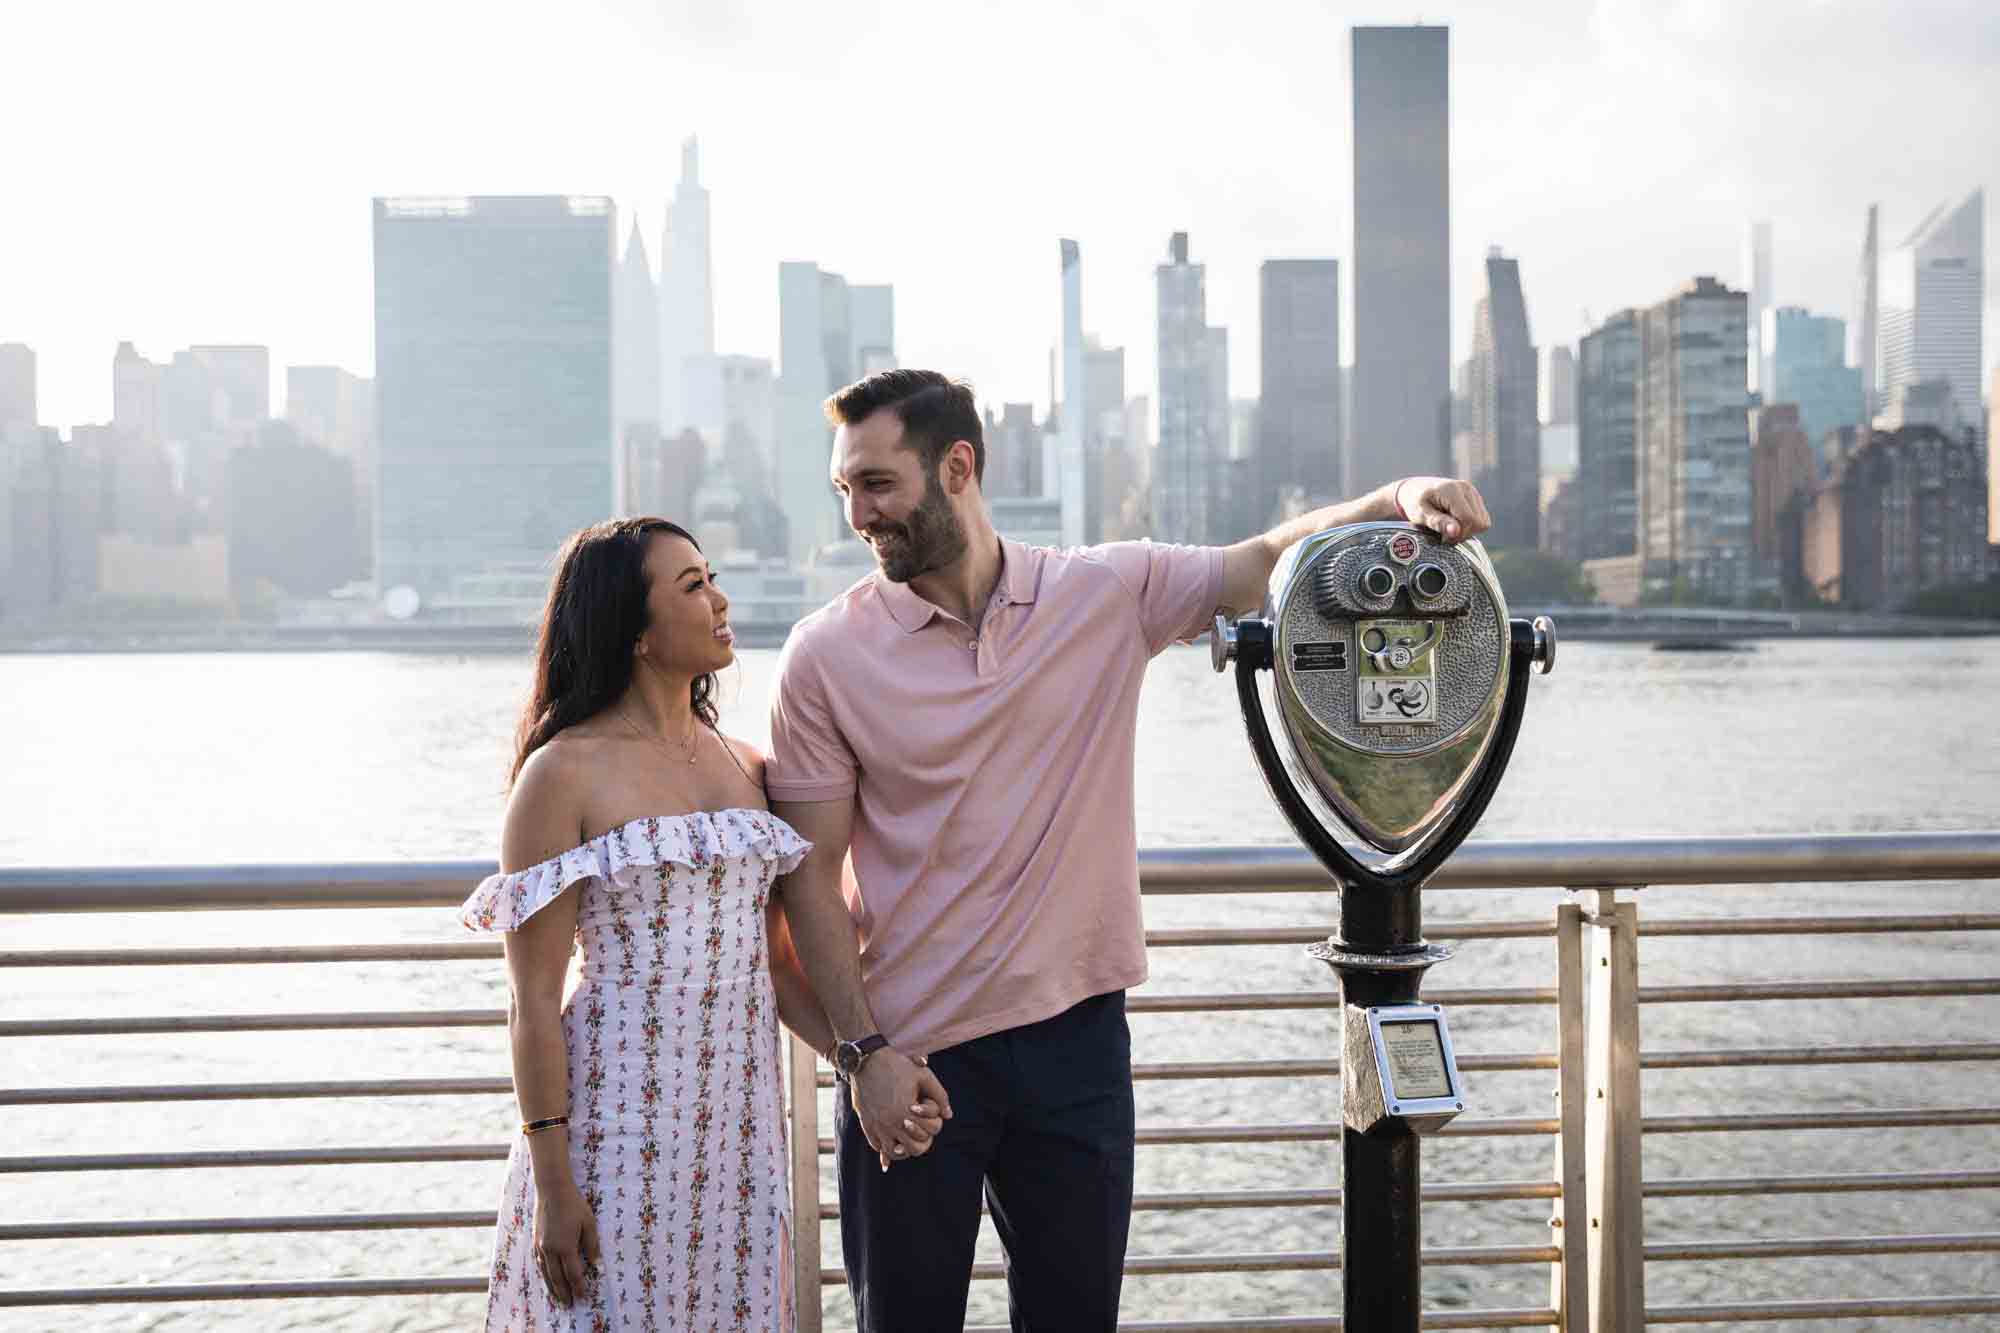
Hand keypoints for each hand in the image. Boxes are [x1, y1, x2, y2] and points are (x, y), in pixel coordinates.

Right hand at [532, 1179, 601, 1306]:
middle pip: (558, 1278)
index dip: (579, 1287)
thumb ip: (592, 1245)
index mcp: (566, 1247)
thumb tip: (596, 1265)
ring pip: (546, 1274)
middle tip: (570, 1305)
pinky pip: (540, 1264)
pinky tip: (547, 1279)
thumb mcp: (589, 1223)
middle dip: (565, 1293)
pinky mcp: (535, 1241)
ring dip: (553, 1288)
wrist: (552, 1190)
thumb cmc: (574, 1204)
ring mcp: (541, 1246)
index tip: (583, 1297)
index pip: (573, 1274)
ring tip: (558, 1298)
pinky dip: (544, 1275)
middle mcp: (551, 1250)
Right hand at [851, 1048, 951, 1170]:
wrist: (866, 1060)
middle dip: (921, 1140)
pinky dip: (885, 1147)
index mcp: (907, 1112)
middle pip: (914, 1149)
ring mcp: (877, 1126)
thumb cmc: (897, 1066)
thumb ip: (940, 1096)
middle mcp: (892, 1124)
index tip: (929, 1114)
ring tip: (906, 1138)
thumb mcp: (923, 1076)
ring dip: (903, 1148)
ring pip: (894, 1153)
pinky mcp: (866, 1125)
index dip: (934, 1124)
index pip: (929, 1133)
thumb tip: (949, 1115)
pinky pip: (877, 1146)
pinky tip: (892, 1140)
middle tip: (921, 1130)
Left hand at [1391, 477, 1489, 543]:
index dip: (1459, 534)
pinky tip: (1455, 524)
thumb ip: (1438, 523)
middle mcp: (1466, 488)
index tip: (1443, 538)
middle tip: (1445, 534)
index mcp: (1451, 490)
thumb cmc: (1415, 503)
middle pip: (1479, 522)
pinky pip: (1482, 518)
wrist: (1415, 489)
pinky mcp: (1475, 497)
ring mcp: (1473, 492)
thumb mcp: (1421, 515)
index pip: (1469, 519)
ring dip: (1468, 530)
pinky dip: (1470, 525)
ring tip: (1449, 528)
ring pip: (1483, 522)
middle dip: (1464, 533)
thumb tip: (1456, 532)